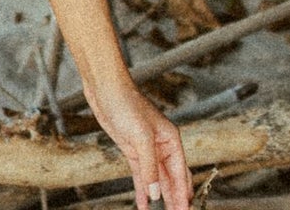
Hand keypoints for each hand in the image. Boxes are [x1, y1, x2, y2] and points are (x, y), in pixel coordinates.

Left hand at [86, 75, 190, 209]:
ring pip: (157, 180)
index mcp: (171, 140)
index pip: (180, 174)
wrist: (106, 91)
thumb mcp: (141, 137)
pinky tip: (144, 205)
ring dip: (161, 198)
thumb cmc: (127, 104)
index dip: (183, 195)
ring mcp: (147, 150)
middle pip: (172, 179)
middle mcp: (162, 146)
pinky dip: (143, 192)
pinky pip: (141, 177)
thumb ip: (150, 167)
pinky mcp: (133, 152)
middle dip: (176, 199)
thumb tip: (156, 194)